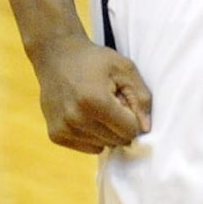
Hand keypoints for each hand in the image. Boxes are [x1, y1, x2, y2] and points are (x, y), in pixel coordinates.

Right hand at [33, 33, 151, 153]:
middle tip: (109, 99)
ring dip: (106, 130)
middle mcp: (76, 119)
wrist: (57, 55)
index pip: (130, 130)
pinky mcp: (56, 135)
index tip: (123, 98)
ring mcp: (64, 129)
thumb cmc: (94, 60)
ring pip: (103, 146)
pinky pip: (88, 148)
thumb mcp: (124, 68)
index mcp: (95, 101)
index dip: (132, 114)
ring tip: (96, 105)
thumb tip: (146, 129)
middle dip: (119, 122)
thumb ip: (141, 97)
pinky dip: (92, 135)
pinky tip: (85, 113)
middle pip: (117, 140)